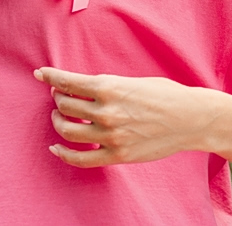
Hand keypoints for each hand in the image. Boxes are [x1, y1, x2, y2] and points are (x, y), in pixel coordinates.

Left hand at [34, 67, 203, 167]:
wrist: (191, 118)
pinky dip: (63, 153)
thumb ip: (105, 86)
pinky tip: (56, 148)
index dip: (49, 77)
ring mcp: (110, 135)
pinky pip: (81, 158)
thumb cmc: (165, 94)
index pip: (67, 82)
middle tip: (59, 96)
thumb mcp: (131, 81)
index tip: (40, 74)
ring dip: (58, 122)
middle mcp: (106, 110)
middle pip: (64, 105)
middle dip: (57, 98)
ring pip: (68, 130)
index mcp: (109, 86)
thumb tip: (79, 88)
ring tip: (60, 117)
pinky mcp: (117, 155)